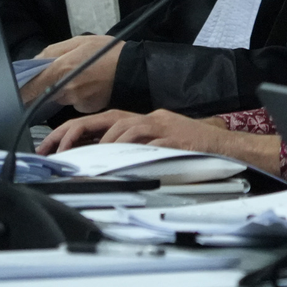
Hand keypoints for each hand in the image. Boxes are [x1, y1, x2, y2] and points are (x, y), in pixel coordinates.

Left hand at [21, 35, 123, 111]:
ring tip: (82, 75)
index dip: (21, 89)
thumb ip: (53, 51)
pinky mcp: (85, 108)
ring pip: (60, 96)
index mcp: (61, 68)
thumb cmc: (109, 52)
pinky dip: (76, 95)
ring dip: (63, 88)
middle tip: (62, 72)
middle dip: (47, 84)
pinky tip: (89, 84)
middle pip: (44, 91)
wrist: (133, 69)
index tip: (16, 90)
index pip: (29, 86)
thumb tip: (35, 62)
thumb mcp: (79, 41)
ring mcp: (76, 100)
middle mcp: (66, 88)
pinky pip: (73, 102)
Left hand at [40, 109, 283, 174]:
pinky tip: (116, 162)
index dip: (74, 131)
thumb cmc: (199, 153)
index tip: (52, 147)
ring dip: (100, 145)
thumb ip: (136, 153)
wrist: (234, 151)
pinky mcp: (176, 137)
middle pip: (107, 118)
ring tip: (86, 162)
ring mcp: (164, 126)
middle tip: (56, 152)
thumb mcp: (161, 149)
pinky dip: (129, 151)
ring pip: (123, 127)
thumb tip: (103, 168)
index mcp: (146, 121)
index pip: (102, 120)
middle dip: (76, 133)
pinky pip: (147, 142)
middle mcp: (152, 119)